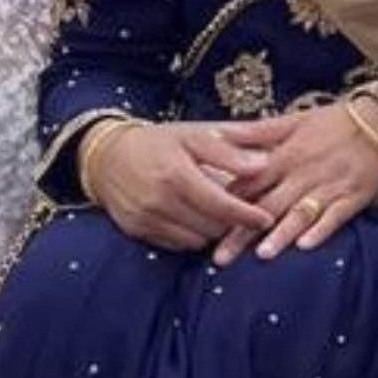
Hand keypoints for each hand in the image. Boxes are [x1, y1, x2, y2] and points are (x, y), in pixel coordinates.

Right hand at [86, 118, 289, 251]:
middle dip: (232, 223)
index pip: (220, 203)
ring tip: (222, 216)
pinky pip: (178, 245)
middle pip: (211, 226)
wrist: (107, 156)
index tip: (267, 218)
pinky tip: (198, 220)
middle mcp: (159, 199)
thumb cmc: (161, 142)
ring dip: (213, 231)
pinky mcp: (139, 231)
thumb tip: (271, 155)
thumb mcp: (196, 133)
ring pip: (197, 240)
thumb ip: (235, 144)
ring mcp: (147, 218)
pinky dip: (193, 236)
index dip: (246, 214)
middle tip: (248, 215)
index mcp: (176, 172)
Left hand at [212, 99, 377, 265]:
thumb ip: (256, 133)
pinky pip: (335, 217)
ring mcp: (328, 187)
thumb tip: (217, 135)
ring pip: (299, 213)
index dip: (225, 205)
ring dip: (281, 234)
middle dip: (242, 233)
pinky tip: (306, 246)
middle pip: (267, 206)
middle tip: (220, 258)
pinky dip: (321, 230)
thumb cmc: (333, 123)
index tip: (204, 225)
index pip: (248, 184)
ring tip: (262, 255)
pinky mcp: (352, 198)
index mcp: (284, 156)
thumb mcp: (292, 121)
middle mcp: (302, 173)